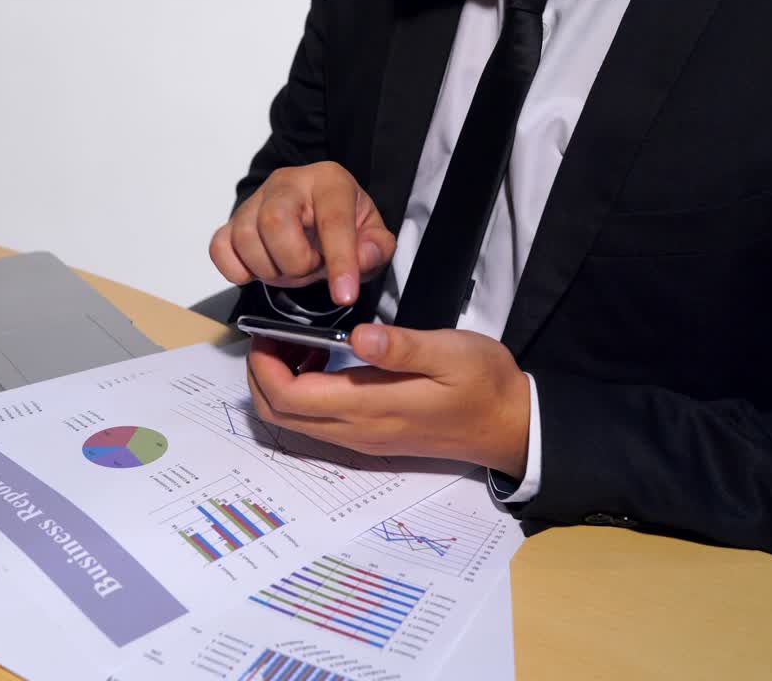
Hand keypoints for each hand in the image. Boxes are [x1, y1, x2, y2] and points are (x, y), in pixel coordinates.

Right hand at [210, 161, 395, 305]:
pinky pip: (219, 247)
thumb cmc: (344, 223)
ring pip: (245, 238)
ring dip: (270, 269)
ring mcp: (255, 201)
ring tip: (289, 268)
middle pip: (274, 221)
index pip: (332, 221)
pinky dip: (236, 269)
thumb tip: (361, 261)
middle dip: (294, 261)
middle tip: (310, 269)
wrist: (315, 215)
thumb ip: (375, 249)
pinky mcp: (232, 221)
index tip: (345, 295)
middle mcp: (287, 183)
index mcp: (328, 182)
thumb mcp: (373, 235)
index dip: (340, 262)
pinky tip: (259, 270)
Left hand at [245, 324, 530, 477]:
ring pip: (294, 422)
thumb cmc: (484, 384)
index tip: (268, 332)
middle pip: (279, 415)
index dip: (265, 366)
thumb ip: (402, 346)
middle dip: (261, 376)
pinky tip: (324, 362)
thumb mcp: (451, 352)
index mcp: (370, 407)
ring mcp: (361, 439)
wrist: (509, 425)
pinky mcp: (368, 438)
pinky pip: (316, 423)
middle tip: (273, 336)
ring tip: (300, 344)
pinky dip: (303, 395)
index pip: (289, 397)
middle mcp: (356, 432)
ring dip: (281, 385)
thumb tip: (358, 336)